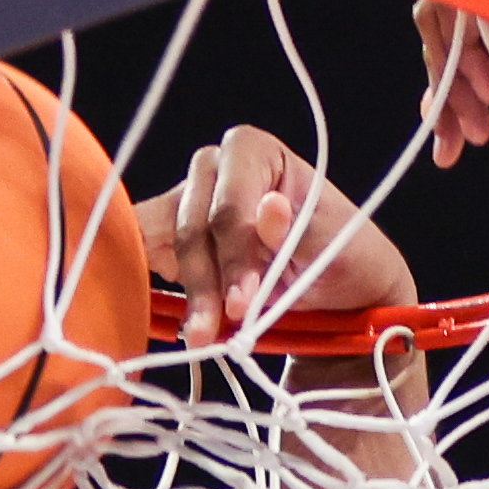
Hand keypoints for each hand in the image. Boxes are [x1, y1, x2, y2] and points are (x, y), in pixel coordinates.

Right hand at [145, 125, 415, 346]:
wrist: (336, 285)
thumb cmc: (341, 254)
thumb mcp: (332, 245)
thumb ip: (296, 230)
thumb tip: (270, 207)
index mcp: (252, 151)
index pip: (229, 204)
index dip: (233, 255)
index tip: (244, 301)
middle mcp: (213, 169)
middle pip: (192, 228)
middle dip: (207, 284)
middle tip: (220, 330)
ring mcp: (187, 203)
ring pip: (167, 247)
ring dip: (186, 295)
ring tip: (204, 337)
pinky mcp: (171, 238)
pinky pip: (148, 256)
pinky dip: (157, 288)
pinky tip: (181, 319)